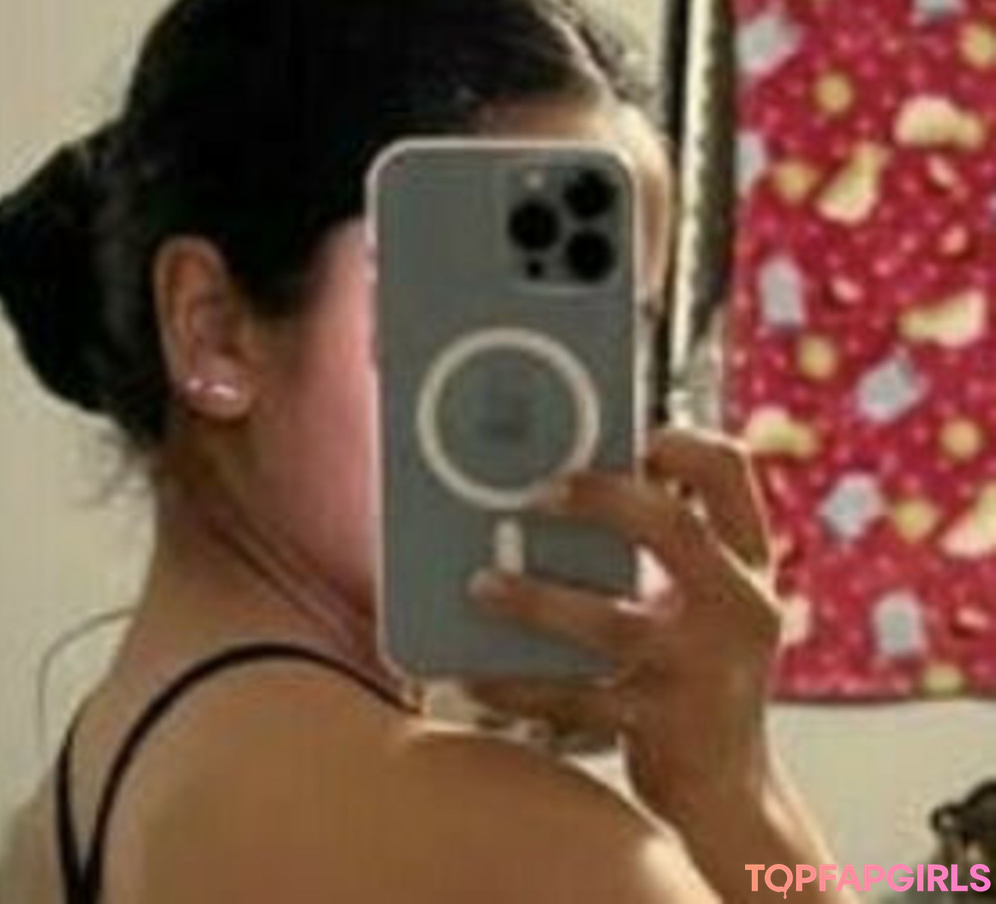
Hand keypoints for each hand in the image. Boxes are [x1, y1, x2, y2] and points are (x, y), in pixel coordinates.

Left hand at [464, 427, 781, 827]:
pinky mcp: (661, 727)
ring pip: (613, 624)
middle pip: (674, 530)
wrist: (728, 788)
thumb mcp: (702, 598)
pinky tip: (475, 675)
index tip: (628, 434)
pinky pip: (576, 698)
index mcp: (746, 563)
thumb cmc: (694, 667)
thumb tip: (564, 480)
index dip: (680, 441)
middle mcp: (740, 609)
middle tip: (536, 493)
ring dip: (539, 600)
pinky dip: (519, 686)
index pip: (730, 472)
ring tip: (481, 584)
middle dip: (601, 500)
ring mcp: (705, 672)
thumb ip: (662, 543)